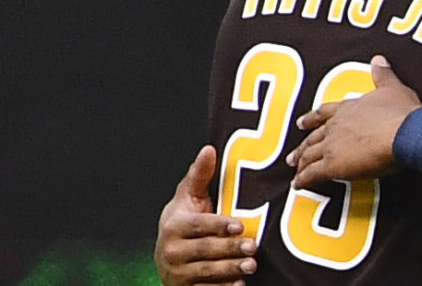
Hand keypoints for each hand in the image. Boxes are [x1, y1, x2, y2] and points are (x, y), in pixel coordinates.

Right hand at [155, 145, 257, 285]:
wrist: (168, 257)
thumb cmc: (184, 222)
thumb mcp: (188, 197)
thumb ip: (200, 175)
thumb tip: (209, 149)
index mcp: (174, 226)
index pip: (198, 225)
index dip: (218, 225)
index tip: (239, 225)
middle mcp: (171, 251)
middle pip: (205, 250)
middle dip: (230, 250)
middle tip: (253, 247)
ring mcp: (177, 273)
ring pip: (207, 272)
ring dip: (230, 270)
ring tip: (251, 266)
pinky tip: (239, 285)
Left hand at [288, 55, 421, 186]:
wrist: (404, 133)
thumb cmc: (402, 113)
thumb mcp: (394, 88)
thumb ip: (383, 75)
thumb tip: (378, 59)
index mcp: (349, 108)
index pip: (325, 112)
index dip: (312, 118)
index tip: (301, 122)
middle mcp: (336, 125)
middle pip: (313, 136)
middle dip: (303, 145)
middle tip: (293, 155)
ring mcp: (332, 145)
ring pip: (309, 154)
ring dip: (301, 162)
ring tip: (294, 169)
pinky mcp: (333, 165)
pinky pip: (312, 174)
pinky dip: (303, 180)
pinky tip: (298, 185)